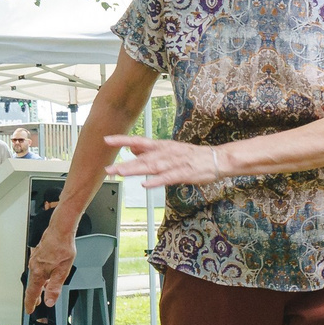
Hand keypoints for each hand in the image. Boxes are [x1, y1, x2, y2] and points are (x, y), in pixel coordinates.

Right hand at [24, 223, 75, 312]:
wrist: (60, 230)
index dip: (30, 303)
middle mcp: (34, 267)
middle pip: (32, 285)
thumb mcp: (62, 271)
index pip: (32, 293)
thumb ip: (54, 287)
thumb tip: (49, 301)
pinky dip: (39, 275)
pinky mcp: (38, 254)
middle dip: (34, 296)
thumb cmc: (62, 248)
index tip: (29, 311)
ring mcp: (35, 260)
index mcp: (39, 273)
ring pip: (35, 276)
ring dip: (37, 285)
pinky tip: (45, 275)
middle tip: (35, 305)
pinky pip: (37, 268)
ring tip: (41, 292)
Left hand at [105, 134, 231, 186]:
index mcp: (162, 146)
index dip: (122, 140)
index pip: (139, 141)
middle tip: (108, 168)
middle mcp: (166, 153)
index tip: (106, 140)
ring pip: (152, 167)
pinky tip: (147, 184)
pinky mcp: (184, 174)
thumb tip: (131, 147)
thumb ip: (149, 149)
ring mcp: (175, 163)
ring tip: (121, 173)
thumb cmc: (192, 156)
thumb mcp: (169, 149)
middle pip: (142, 159)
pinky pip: (168, 178)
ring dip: (136, 170)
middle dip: (124, 164)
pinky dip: (157, 181)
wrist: (217, 159)